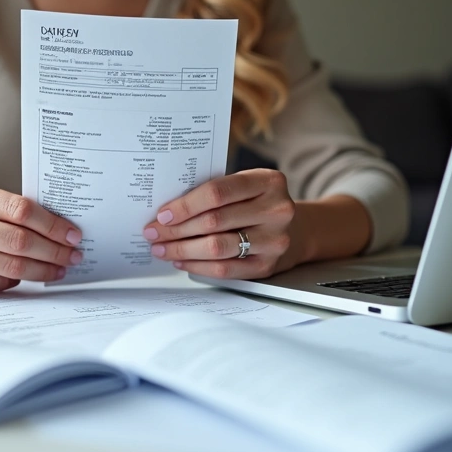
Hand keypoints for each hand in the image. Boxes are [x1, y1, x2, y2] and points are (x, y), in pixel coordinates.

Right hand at [0, 183, 82, 294]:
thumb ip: (14, 212)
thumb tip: (64, 231)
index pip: (20, 209)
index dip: (52, 224)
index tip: (73, 234)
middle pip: (19, 240)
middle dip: (53, 250)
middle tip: (73, 255)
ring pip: (12, 266)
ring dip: (44, 269)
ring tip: (61, 268)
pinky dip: (20, 281)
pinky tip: (31, 276)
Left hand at [143, 169, 299, 278]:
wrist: (297, 229)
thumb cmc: (259, 204)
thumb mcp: (247, 186)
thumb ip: (216, 192)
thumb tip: (168, 210)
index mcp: (268, 181)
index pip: (218, 192)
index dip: (186, 205)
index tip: (162, 214)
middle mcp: (276, 210)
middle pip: (214, 221)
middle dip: (176, 229)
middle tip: (154, 232)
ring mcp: (275, 240)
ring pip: (217, 247)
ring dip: (182, 249)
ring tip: (162, 248)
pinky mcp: (268, 265)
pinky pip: (225, 270)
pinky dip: (197, 266)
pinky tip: (181, 260)